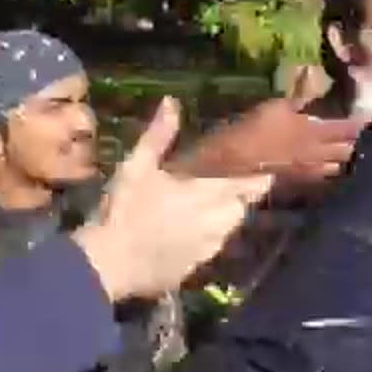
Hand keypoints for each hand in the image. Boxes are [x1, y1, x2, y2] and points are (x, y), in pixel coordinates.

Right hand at [74, 97, 271, 301]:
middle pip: (241, 208)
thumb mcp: (137, 166)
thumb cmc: (126, 210)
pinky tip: (184, 235)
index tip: (263, 167)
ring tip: (204, 208)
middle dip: (238, 196)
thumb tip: (171, 102)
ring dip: (222, 218)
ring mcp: (207, 250)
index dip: (260, 176)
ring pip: (227, 230)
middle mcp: (218, 223)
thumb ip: (159, 135)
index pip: (251, 184)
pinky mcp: (194, 269)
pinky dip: (203, 240)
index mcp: (210, 194)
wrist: (109, 265)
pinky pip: (208, 250)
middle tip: (225, 184)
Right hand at [167, 92, 363, 184]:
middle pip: (348, 152)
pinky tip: (333, 167)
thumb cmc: (256, 127)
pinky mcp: (298, 178)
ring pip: (338, 167)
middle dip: (362, 145)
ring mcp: (308, 169)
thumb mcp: (278, 105)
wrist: (235, 157)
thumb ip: (300, 94)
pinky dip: (332, 171)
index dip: (363, 125)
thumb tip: (312, 74)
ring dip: (349, 160)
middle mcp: (317, 153)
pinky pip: (322, 176)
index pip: (347, 129)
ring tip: (358, 152)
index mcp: (315, 132)